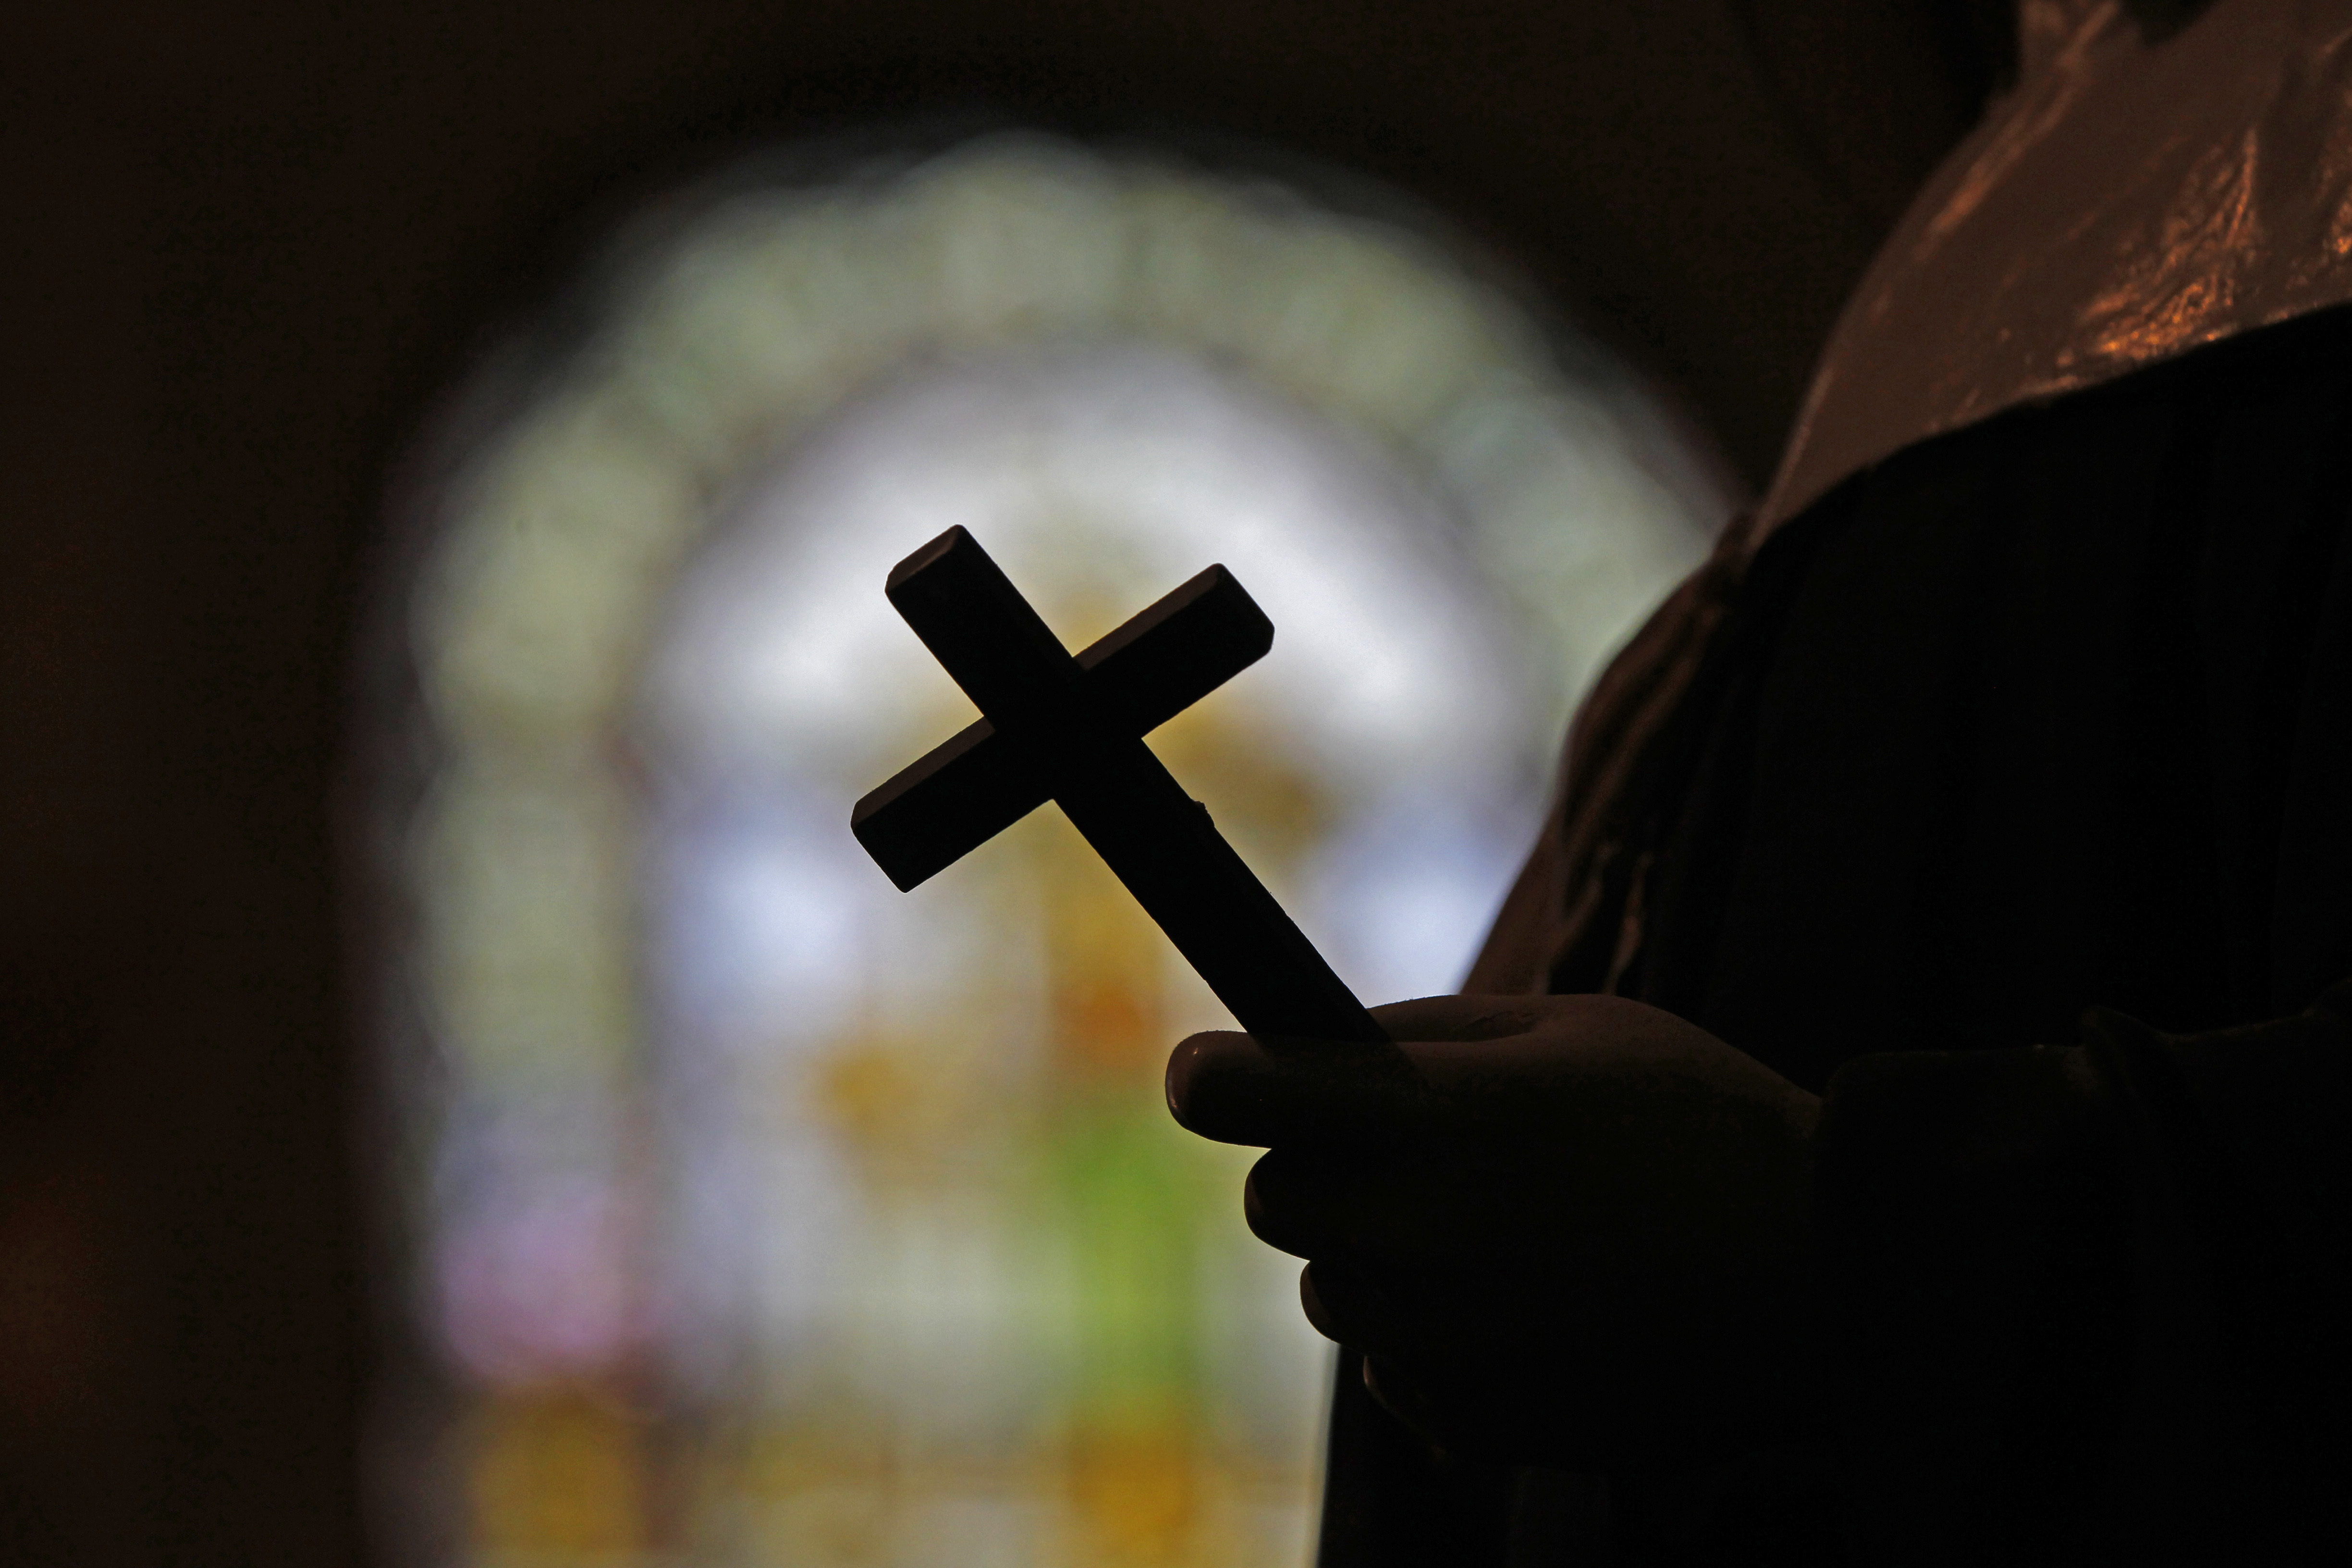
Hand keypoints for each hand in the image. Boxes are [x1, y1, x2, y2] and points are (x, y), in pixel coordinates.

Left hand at [1165, 993, 1823, 1471]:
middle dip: (1314, 1168)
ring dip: (1376, 1256)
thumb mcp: (1578, 1027)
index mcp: (1442, 1118)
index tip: (1204, 1074)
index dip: (1210, 1078)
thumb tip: (1322, 1044)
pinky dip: (1434, 1337)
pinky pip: (1396, 1370)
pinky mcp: (1478, 1419)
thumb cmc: (1707, 1125)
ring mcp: (1447, 1338)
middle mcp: (1424, 1233)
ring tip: (1497, 1229)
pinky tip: (1531, 1302)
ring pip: (1329, 1292)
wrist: (1832, 1280)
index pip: (1247, 1097)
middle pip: (1273, 1203)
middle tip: (1404, 1151)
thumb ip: (1432, 1032)